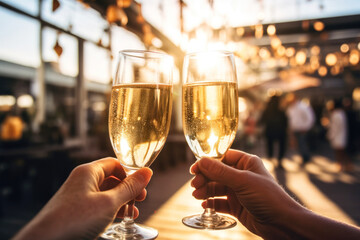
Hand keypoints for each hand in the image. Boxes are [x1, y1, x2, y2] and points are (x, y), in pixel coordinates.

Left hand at [13, 157, 152, 239]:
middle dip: (128, 189)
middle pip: (111, 178)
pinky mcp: (76, 211)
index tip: (142, 185)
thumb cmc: (75, 219)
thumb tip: (147, 172)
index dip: (130, 172)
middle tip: (141, 199)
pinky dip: (111, 210)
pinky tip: (120, 219)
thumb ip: (129, 188)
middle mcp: (83, 181)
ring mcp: (79, 197)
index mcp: (88, 172)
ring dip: (122, 201)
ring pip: (106, 194)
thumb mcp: (109, 203)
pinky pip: (98, 206)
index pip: (114, 163)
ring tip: (134, 213)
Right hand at [190, 149, 302, 238]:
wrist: (281, 224)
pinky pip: (220, 202)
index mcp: (247, 163)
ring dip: (205, 190)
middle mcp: (242, 175)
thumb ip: (220, 172)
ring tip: (197, 195)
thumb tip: (201, 161)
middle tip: (195, 184)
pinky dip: (211, 202)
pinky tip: (205, 204)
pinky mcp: (237, 206)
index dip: (208, 162)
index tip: (195, 168)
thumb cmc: (268, 197)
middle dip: (205, 178)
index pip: (223, 157)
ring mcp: (239, 191)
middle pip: (217, 173)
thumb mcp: (243, 181)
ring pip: (217, 188)